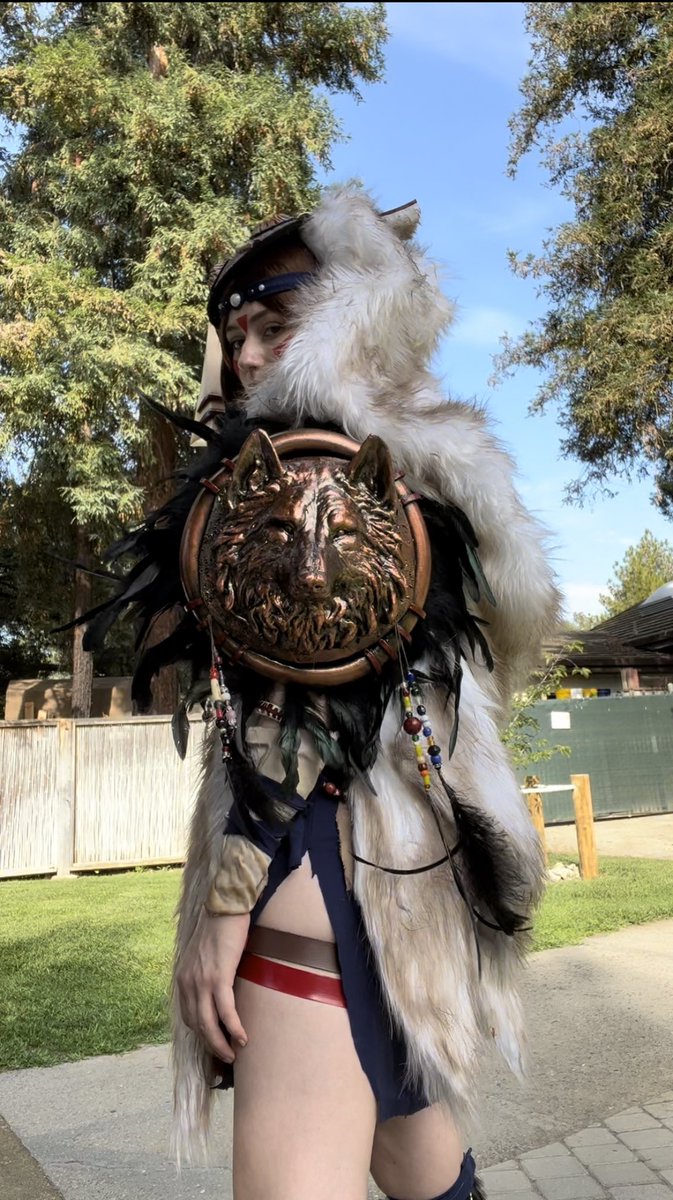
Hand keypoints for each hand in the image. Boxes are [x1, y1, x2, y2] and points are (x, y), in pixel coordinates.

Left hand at [176, 907, 250, 1063]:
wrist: (225, 908)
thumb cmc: (219, 929)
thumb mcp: (203, 955)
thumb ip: (204, 973)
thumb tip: (216, 989)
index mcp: (183, 979)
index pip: (189, 1017)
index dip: (202, 1034)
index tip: (216, 1042)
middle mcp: (188, 983)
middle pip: (198, 1026)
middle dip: (212, 1045)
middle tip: (226, 1056)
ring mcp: (202, 982)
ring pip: (209, 1024)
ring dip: (221, 1044)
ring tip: (235, 1053)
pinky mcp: (219, 977)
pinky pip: (225, 1012)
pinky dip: (234, 1028)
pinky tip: (242, 1037)